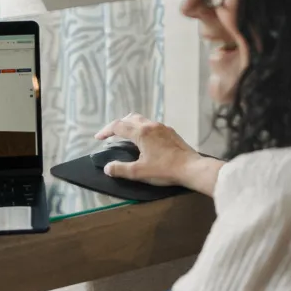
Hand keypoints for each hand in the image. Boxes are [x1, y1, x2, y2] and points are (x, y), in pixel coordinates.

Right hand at [97, 114, 223, 195]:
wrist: (191, 168)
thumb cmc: (165, 170)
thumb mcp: (139, 172)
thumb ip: (120, 169)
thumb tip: (108, 167)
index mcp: (141, 133)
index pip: (118, 126)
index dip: (106, 131)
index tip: (98, 138)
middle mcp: (151, 126)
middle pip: (129, 118)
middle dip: (117, 125)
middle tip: (110, 134)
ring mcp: (162, 128)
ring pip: (142, 120)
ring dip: (130, 125)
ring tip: (125, 135)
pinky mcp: (171, 133)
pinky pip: (152, 125)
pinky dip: (142, 128)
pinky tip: (144, 139)